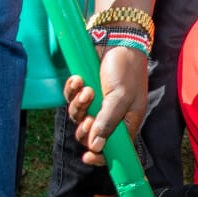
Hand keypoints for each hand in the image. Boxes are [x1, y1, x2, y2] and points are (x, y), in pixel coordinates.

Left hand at [63, 47, 147, 164]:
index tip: (88, 157)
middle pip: (90, 135)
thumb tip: (95, 147)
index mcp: (127, 121)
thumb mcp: (120, 97)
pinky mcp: (83, 89)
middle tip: (87, 118)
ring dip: (79, 105)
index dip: (101, 156)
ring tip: (86, 89)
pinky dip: (72, 91)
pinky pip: (71, 98)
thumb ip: (107, 122)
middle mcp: (110, 114)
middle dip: (85, 128)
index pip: (114, 148)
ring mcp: (96, 102)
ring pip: (78, 116)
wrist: (116, 39)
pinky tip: (78, 79)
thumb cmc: (126, 69)